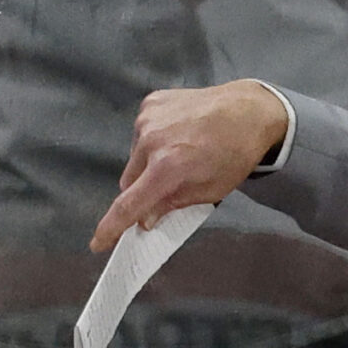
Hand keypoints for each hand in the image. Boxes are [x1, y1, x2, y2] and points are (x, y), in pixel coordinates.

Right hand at [92, 81, 289, 251]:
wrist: (249, 111)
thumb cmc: (235, 155)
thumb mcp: (210, 190)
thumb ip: (172, 205)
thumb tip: (144, 220)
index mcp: (168, 167)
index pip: (129, 204)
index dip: (112, 227)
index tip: (99, 243)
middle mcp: (151, 140)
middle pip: (129, 181)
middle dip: (141, 192)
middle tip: (166, 190)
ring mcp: (148, 118)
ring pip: (134, 157)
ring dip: (147, 164)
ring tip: (180, 155)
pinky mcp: (150, 103)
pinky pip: (141, 133)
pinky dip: (153, 141)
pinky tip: (178, 137)